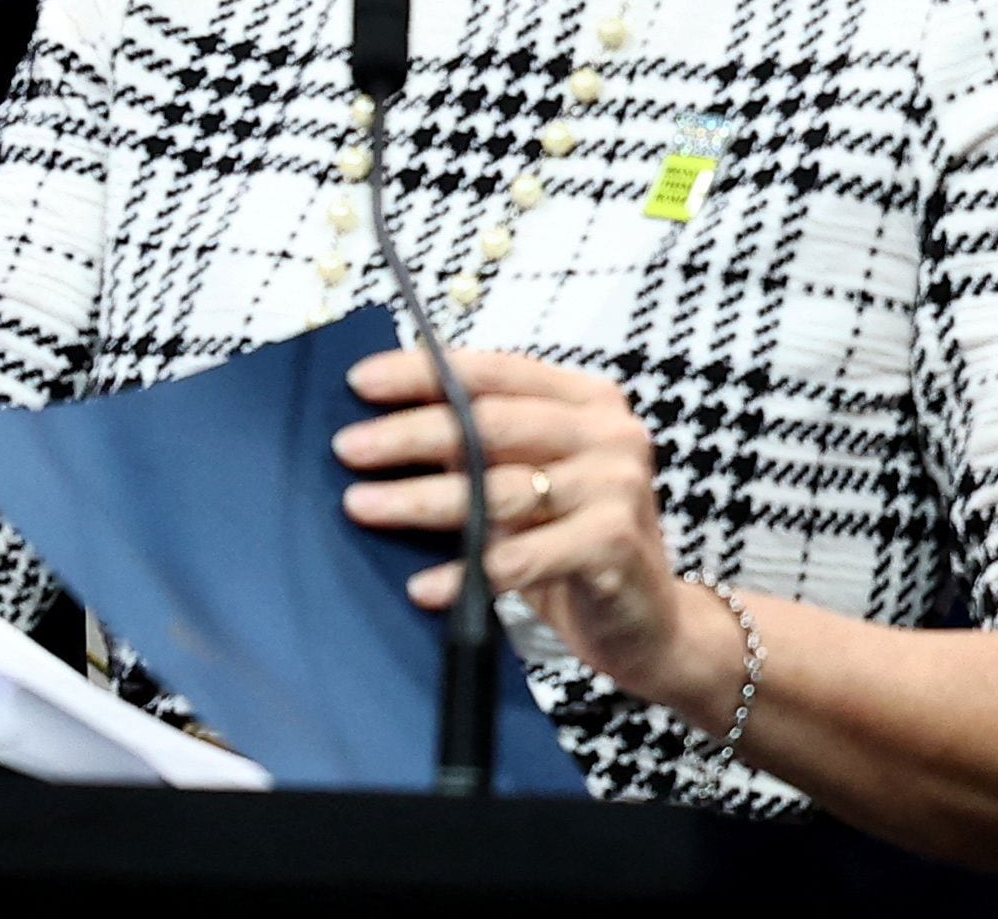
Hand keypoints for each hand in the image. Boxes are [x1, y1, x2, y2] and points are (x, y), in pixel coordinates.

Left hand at [332, 347, 737, 726]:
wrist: (650, 625)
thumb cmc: (575, 545)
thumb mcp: (530, 482)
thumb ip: (480, 450)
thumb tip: (379, 429)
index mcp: (585, 400)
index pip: (492, 371)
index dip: (422, 373)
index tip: (360, 383)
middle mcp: (607, 433)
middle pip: (489, 424)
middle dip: (408, 434)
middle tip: (347, 448)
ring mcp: (616, 488)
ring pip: (498, 489)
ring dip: (420, 499)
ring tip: (362, 506)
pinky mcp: (613, 546)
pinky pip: (519, 558)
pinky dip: (465, 574)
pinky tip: (422, 586)